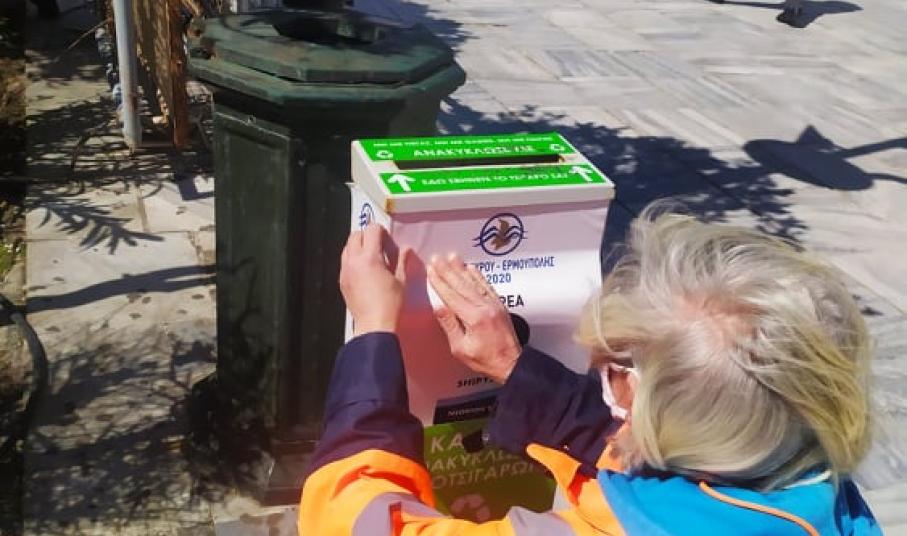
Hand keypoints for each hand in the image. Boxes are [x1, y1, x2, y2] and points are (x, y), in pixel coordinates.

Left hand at [339, 224, 408, 336]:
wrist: (374, 326)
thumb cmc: (390, 305)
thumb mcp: (401, 281)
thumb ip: (402, 261)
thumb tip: (406, 249)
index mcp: (370, 258)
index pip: (372, 230)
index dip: (381, 231)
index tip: (387, 239)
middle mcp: (354, 261)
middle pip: (356, 235)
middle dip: (367, 235)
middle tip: (379, 245)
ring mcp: (345, 271)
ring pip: (347, 247)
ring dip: (358, 246)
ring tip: (371, 257)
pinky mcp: (342, 281)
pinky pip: (344, 262)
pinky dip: (352, 259)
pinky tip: (364, 270)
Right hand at [427, 254, 520, 383]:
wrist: (511, 363)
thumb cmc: (485, 360)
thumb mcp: (460, 348)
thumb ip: (450, 325)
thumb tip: (438, 306)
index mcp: (473, 318)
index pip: (451, 296)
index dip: (439, 282)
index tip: (430, 270)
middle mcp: (484, 307)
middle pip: (462, 285)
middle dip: (448, 270)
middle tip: (437, 258)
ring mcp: (494, 304)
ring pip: (474, 282)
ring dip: (461, 269)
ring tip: (451, 257)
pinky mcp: (499, 305)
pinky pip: (487, 286)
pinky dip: (478, 276)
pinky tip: (471, 268)